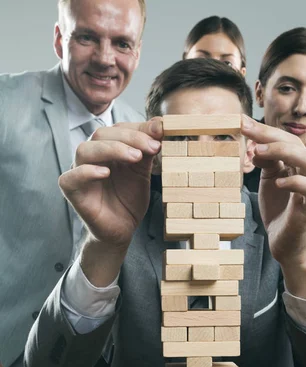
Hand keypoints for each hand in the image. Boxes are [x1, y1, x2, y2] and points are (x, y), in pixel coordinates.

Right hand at [59, 119, 162, 250]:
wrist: (122, 229)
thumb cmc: (129, 200)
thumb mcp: (142, 172)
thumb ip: (147, 150)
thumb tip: (160, 123)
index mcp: (107, 149)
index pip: (118, 128)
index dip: (138, 129)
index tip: (159, 134)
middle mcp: (91, 157)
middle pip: (101, 134)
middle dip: (129, 137)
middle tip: (151, 147)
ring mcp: (79, 173)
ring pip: (85, 150)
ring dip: (111, 149)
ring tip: (134, 157)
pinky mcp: (73, 192)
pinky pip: (71, 177)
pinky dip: (86, 172)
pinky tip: (105, 173)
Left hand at [241, 115, 305, 297]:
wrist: (287, 243)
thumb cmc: (279, 211)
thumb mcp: (269, 181)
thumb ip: (266, 162)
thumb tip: (255, 146)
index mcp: (297, 163)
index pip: (283, 139)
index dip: (263, 130)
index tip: (241, 121)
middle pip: (296, 144)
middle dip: (270, 135)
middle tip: (247, 130)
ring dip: (285, 152)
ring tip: (260, 152)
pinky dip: (296, 183)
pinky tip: (278, 183)